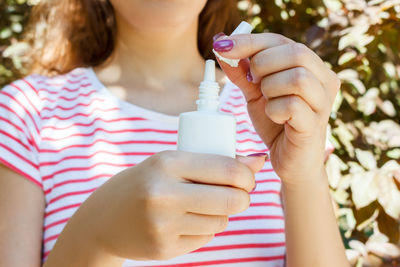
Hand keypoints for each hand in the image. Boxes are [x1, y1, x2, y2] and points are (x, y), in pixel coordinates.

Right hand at [59, 150, 264, 261]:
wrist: (103, 220)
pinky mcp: (163, 248)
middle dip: (243, 197)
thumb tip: (259, 160)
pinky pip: (206, 238)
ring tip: (205, 205)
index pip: (226, 169)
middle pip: (231, 199)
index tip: (248, 177)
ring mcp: (162, 224)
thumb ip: (212, 162)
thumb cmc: (143, 183)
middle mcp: (163, 194)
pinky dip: (205, 229)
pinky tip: (187, 221)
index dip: (247, 175)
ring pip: (221, 221)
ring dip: (223, 214)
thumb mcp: (170, 163)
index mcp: (166, 163)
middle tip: (239, 194)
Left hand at [214, 33, 340, 185]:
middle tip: (253, 82)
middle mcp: (325, 80)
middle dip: (263, 64)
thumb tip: (221, 45)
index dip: (250, 41)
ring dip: (270, 88)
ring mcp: (323, 103)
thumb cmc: (276, 123)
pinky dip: (274, 110)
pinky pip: (292, 106)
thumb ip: (242, 71)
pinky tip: (274, 117)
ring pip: (298, 78)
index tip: (222, 45)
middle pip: (296, 53)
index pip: (281, 41)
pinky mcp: (315, 125)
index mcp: (311, 66)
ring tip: (266, 101)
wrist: (289, 161)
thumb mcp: (255, 93)